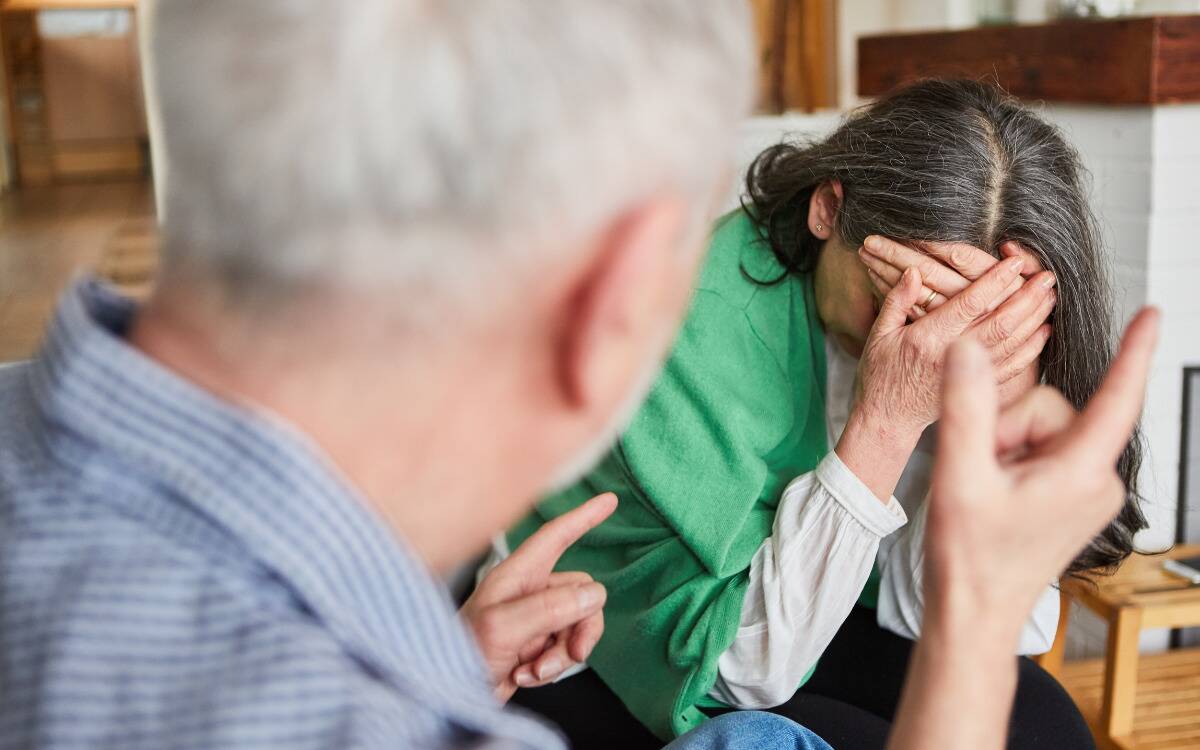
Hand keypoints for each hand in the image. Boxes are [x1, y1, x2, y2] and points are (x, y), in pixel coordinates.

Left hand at [460, 493, 616, 701]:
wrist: (446, 697)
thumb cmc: (458, 655)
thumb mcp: (502, 628)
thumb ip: (549, 608)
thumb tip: (592, 595)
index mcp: (516, 575)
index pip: (556, 536)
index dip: (583, 517)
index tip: (609, 500)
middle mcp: (527, 592)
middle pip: (582, 593)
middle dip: (580, 627)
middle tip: (572, 652)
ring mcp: (532, 620)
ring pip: (578, 624)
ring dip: (563, 654)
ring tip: (535, 670)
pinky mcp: (535, 647)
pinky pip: (565, 650)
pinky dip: (551, 668)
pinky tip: (524, 676)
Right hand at [854, 249, 1043, 436]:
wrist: (887, 419)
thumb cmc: (880, 374)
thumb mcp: (878, 335)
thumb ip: (896, 301)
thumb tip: (914, 272)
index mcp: (928, 339)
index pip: (970, 304)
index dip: (995, 281)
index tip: (1015, 262)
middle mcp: (952, 356)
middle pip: (1001, 323)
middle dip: (1027, 297)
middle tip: (1047, 275)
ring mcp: (968, 374)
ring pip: (1012, 343)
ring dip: (1035, 318)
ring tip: (1050, 296)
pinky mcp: (978, 389)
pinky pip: (1013, 367)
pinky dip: (1032, 348)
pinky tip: (1044, 331)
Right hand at [925, 308, 1158, 639]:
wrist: (974, 614)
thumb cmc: (971, 558)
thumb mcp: (960, 475)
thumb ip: (967, 407)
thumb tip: (968, 351)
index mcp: (1081, 473)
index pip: (1117, 399)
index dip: (1133, 352)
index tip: (1153, 314)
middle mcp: (1096, 480)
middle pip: (1051, 409)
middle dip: (1006, 425)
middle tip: (978, 466)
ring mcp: (1086, 490)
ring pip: (1042, 428)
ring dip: (1004, 444)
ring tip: (985, 484)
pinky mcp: (1072, 497)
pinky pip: (1042, 449)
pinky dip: (1011, 457)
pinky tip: (994, 488)